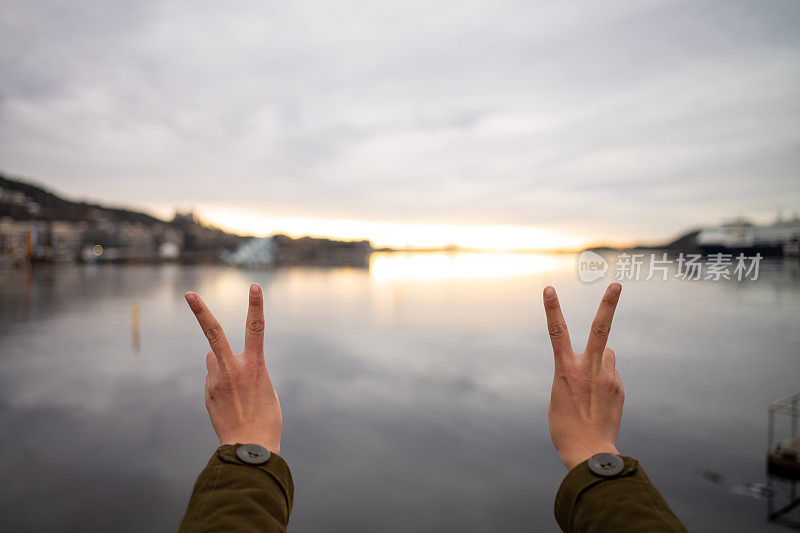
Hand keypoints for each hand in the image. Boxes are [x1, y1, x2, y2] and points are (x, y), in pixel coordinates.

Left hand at [185, 284, 281, 453]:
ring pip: (213, 359)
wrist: (249, 449)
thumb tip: (218, 362)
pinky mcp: (207, 394)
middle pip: (213, 332)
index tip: (254, 286)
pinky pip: (213, 379)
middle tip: (189, 293)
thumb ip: (245, 369)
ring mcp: (216, 381)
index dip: (256, 305)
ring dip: (222, 364)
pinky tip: (231, 404)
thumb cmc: (266, 419)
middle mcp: (232, 369)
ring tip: (237, 391)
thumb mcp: (265, 389)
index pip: (256, 328)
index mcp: (254, 366)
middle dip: (200, 311)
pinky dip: (221, 385)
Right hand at [543, 283, 623, 469]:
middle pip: (600, 329)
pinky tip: (599, 402)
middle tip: (617, 285)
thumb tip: (601, 356)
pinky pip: (610, 375)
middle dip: (608, 305)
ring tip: (591, 389)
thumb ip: (576, 370)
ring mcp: (607, 378)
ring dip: (599, 363)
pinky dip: (604, 382)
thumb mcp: (559, 394)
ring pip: (605, 355)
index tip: (548, 288)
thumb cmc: (565, 425)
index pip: (556, 332)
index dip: (551, 308)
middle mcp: (588, 369)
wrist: (587, 453)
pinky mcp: (619, 388)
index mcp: (565, 370)